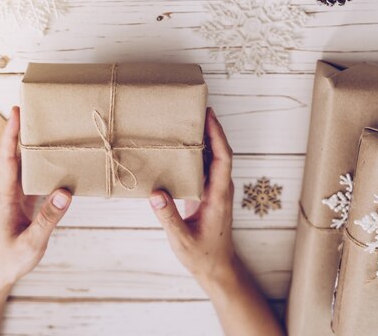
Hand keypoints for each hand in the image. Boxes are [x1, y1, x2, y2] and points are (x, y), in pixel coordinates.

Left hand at [0, 106, 72, 294]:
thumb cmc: (8, 260)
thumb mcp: (31, 243)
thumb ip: (47, 219)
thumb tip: (66, 193)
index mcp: (4, 198)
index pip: (6, 160)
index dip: (10, 135)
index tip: (16, 112)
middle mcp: (6, 191)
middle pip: (11, 154)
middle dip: (19, 129)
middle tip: (31, 106)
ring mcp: (13, 195)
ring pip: (20, 163)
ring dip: (28, 143)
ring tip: (43, 123)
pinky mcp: (21, 200)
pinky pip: (29, 175)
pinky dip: (38, 161)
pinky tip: (51, 155)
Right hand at [149, 108, 235, 286]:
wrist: (217, 269)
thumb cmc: (202, 256)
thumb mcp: (182, 239)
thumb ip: (168, 217)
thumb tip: (155, 193)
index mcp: (218, 197)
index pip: (223, 159)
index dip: (217, 136)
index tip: (209, 116)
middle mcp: (221, 190)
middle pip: (221, 153)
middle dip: (211, 130)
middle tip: (196, 109)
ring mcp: (216, 192)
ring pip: (214, 160)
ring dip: (205, 140)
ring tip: (187, 123)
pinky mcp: (209, 196)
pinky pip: (206, 169)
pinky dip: (198, 154)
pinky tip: (182, 149)